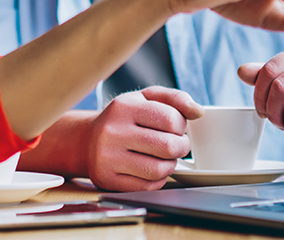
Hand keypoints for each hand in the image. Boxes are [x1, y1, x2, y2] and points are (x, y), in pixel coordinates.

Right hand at [87, 87, 202, 190]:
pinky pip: (148, 187)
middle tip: (177, 144)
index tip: (176, 127)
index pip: (171, 119)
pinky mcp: (108, 180)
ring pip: (159, 170)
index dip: (181, 126)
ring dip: (170, 165)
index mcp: (124, 107)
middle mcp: (112, 132)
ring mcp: (108, 158)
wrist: (86, 140)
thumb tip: (197, 111)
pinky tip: (151, 168)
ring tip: (164, 157)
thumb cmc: (123, 118)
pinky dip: (157, 179)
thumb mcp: (145, 98)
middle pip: (168, 146)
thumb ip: (174, 98)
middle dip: (181, 147)